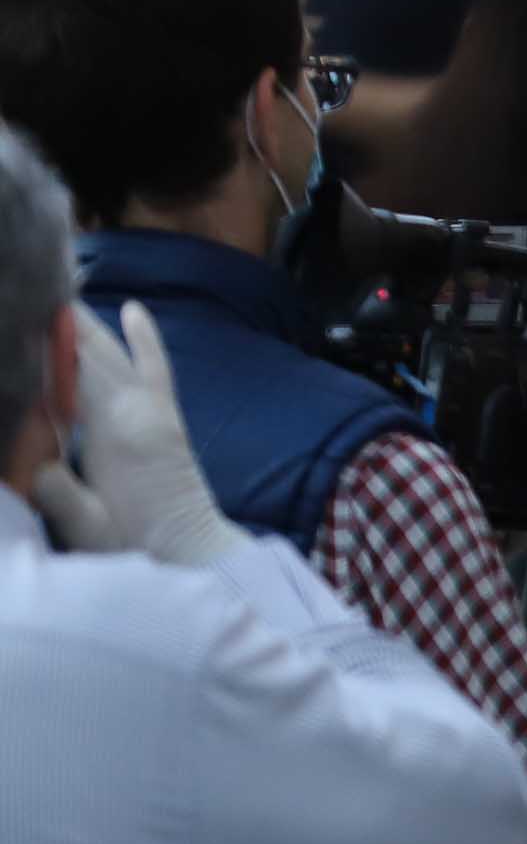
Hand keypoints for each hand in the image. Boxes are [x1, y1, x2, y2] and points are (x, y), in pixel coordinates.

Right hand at [34, 304, 241, 566]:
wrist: (193, 552)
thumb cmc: (136, 544)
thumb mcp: (88, 525)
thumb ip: (58, 491)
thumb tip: (26, 458)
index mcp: (117, 429)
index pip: (69, 370)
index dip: (36, 344)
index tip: (14, 317)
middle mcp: (138, 408)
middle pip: (87, 351)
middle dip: (52, 323)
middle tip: (21, 293)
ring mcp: (155, 408)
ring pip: (114, 352)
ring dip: (82, 324)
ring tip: (50, 291)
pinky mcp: (165, 415)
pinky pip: (154, 366)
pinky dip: (144, 338)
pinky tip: (134, 310)